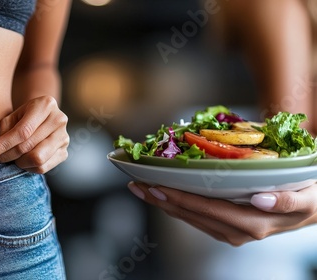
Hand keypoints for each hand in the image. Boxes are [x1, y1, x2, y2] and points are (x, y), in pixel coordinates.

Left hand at [0, 96, 68, 173]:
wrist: (42, 117)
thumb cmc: (22, 117)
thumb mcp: (10, 118)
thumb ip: (2, 134)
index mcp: (46, 104)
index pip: (23, 131)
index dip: (3, 145)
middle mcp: (59, 119)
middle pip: (29, 146)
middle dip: (8, 155)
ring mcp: (64, 137)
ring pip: (37, 159)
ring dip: (19, 162)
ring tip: (13, 157)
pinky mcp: (65, 152)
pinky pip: (43, 167)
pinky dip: (29, 167)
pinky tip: (24, 160)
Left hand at [127, 181, 316, 245]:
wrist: (313, 209)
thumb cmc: (308, 196)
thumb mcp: (305, 197)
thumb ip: (285, 201)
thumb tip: (259, 199)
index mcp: (253, 224)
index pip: (206, 209)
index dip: (178, 197)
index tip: (154, 186)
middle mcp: (237, 231)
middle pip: (191, 215)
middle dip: (161, 200)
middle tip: (136, 185)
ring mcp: (230, 232)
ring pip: (189, 218)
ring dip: (164, 203)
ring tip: (141, 188)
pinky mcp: (227, 228)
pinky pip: (196, 218)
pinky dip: (177, 206)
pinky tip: (163, 195)